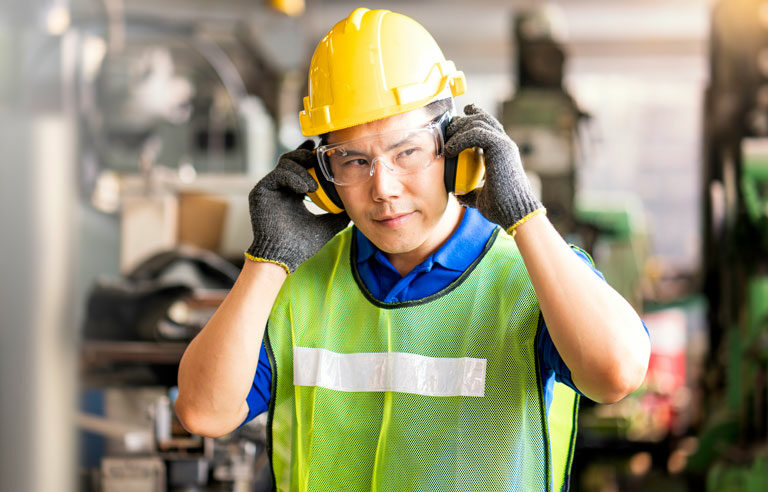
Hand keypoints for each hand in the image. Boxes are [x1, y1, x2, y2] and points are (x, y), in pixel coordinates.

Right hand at [246, 140, 349, 272]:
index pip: (301, 166)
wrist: (284, 256)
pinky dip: (293, 178)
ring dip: (302, 170)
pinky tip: (305, 188)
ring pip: (285, 163)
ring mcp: (269, 188)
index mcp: (293, 192)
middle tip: (318, 158)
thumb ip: (339, 214)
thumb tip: (355, 206)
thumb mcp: (327, 225)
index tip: (321, 148)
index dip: (309, 155)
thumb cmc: (302, 244)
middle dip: (305, 155)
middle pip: (291, 159)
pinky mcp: (260, 191)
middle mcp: (280, 187)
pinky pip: (277, 174)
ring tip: (314, 186)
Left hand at [444, 104, 542, 231]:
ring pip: (479, 122)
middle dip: (462, 121)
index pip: (487, 126)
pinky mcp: (501, 147)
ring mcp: (504, 144)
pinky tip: (451, 150)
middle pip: (482, 119)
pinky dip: (461, 138)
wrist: (515, 213)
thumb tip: (458, 194)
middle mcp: (504, 145)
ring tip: (447, 144)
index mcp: (501, 153)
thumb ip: (471, 192)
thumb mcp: (480, 197)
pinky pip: (477, 132)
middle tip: (447, 130)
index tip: (458, 118)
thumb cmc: (501, 208)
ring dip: (459, 128)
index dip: (474, 117)